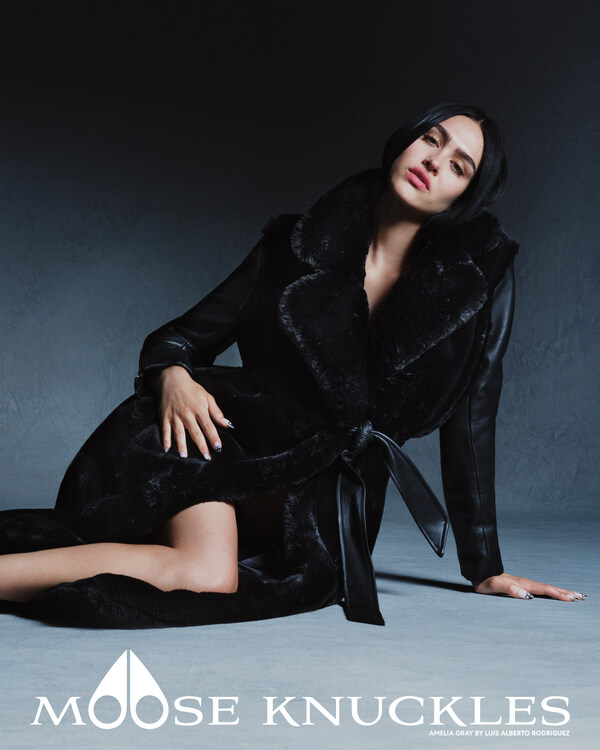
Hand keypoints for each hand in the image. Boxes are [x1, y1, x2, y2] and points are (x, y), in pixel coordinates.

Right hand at [157, 366, 232, 458]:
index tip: (218, 447)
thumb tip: (227, 424)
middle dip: (201, 445)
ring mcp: (175, 416)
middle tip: (206, 457)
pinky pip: (165, 430)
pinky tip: (167, 449)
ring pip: (179, 433)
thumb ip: (217, 412)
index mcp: (199, 409)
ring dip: (182, 445)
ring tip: (184, 456)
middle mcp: (187, 414)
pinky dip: (165, 439)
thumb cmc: (192, 389)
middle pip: (195, 432)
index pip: (208, 426)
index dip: (213, 437)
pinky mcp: (165, 416)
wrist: (173, 380)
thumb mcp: (207, 397)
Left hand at [472, 573, 586, 600]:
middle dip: (564, 592)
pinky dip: (550, 591)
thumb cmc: (484, 581)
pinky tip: (551, 594)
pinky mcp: (520, 585)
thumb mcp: (494, 586)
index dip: (558, 594)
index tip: (571, 598)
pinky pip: (539, 589)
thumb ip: (509, 589)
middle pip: (549, 588)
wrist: (478, 572)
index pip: (544, 590)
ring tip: (572, 595)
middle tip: (581, 597)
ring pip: (545, 588)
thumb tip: (525, 595)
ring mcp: (524, 583)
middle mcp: (525, 583)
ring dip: (560, 591)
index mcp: (522, 584)